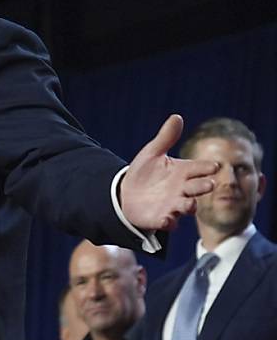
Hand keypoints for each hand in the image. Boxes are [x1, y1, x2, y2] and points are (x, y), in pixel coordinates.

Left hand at [119, 114, 219, 230]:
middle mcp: (182, 190)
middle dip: (203, 187)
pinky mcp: (161, 218)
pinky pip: (168, 222)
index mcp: (183, 172)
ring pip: (186, 207)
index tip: (214, 166)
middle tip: (209, 184)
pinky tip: (166, 220)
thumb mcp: (152, 153)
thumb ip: (165, 138)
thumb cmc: (145, 172)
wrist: (126, 193)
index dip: (206, 168)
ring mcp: (173, 205)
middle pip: (197, 188)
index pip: (199, 169)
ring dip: (189, 206)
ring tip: (190, 204)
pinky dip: (168, 222)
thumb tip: (176, 117)